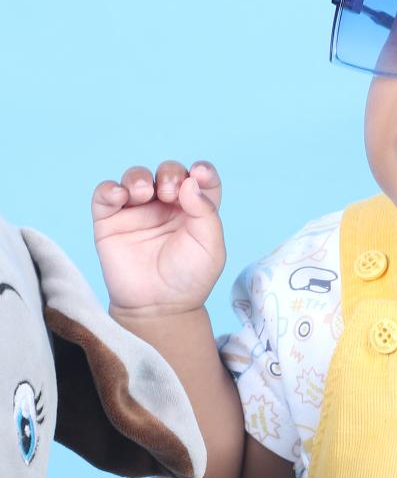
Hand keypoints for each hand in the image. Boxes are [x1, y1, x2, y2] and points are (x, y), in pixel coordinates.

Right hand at [92, 159, 225, 315]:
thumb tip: (191, 181)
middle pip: (168, 172)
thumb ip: (206, 212)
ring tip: (143, 193)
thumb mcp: (210, 247)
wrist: (158, 306)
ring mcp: (137, 211)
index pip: (201, 178)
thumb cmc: (188, 278)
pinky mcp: (111, 220)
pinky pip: (105, 193)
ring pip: (136, 176)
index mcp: (195, 210)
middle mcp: (167, 206)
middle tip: (169, 193)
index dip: (202, 170)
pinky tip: (120, 195)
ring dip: (139, 177)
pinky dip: (110, 188)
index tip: (199, 173)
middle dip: (170, 173)